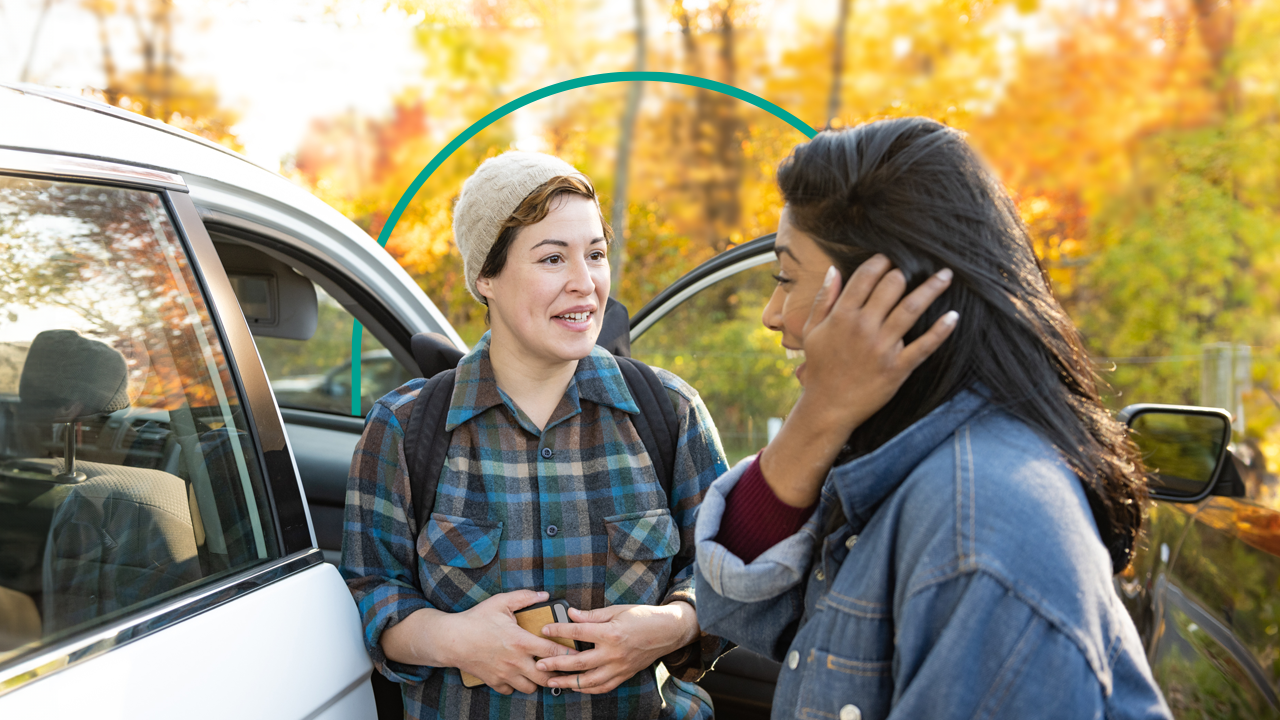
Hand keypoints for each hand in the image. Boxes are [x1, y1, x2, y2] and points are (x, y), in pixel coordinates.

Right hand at [383, 590, 578, 694]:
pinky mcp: (494, 681)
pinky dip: (516, 685)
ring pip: (531, 688)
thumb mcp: (500, 602)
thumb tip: (544, 595)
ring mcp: (505, 674)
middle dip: (556, 673)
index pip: (553, 651)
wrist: (451, 639)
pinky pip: (511, 690)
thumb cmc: (476, 619)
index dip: (569, 654)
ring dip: (537, 680)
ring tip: (539, 671)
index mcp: (521, 641)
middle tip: (561, 666)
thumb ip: (524, 597)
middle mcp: (516, 661)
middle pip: (546, 677)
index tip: (577, 653)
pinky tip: (517, 674)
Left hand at [535, 602, 698, 693]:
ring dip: (568, 682)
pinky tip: (575, 687)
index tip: (545, 629)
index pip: (578, 632)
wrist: (667, 632)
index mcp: (611, 633)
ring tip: (551, 681)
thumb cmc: (642, 617)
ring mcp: (619, 667)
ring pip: (588, 680)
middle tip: (539, 665)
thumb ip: (592, 615)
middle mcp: (614, 653)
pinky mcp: (624, 675)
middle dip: (556, 664)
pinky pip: (602, 687)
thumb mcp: (617, 610)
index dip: (559, 630)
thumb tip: (571, 614)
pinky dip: (587, 689)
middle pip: (578, 662)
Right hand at [761, 256, 956, 506]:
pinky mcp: (898, 368)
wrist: (828, 407)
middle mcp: (863, 327)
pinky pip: (924, 346)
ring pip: (911, 309)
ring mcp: (882, 347)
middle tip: (913, 269)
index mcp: (842, 316)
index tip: (889, 258)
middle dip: (904, 273)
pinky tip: (953, 316)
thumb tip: (835, 270)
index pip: (865, 277)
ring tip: (946, 275)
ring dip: (931, 289)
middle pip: (891, 287)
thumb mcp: (811, 331)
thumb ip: (823, 299)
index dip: (880, 262)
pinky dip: (941, 330)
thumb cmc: (820, 368)